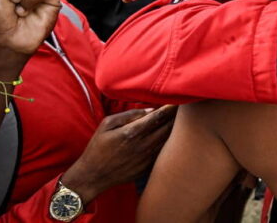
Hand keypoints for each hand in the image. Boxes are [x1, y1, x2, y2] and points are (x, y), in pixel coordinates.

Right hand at [62, 105, 176, 204]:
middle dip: (176, 117)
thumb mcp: (106, 125)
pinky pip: (163, 152)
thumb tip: (149, 110)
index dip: (170, 108)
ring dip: (176, 130)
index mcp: (131, 132)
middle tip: (184, 108)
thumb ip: (128, 115)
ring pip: (168, 140)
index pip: (157, 117)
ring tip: (182, 120)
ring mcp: (146, 157)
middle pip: (167, 127)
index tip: (178, 101)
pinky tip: (174, 137)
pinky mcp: (148, 167)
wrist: (93, 176)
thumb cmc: (97, 148)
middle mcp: (142, 145)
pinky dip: (170, 143)